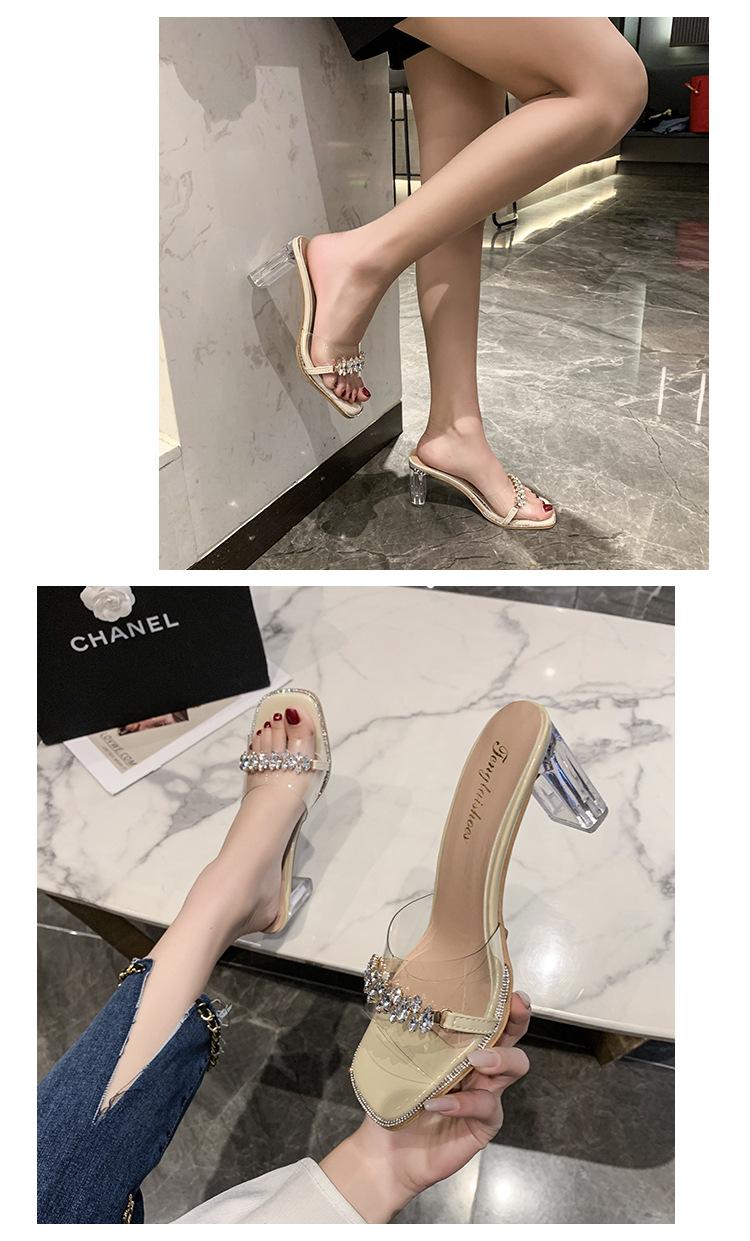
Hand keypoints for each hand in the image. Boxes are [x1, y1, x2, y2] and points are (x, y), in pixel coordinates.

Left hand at [320, 991, 531, 1221]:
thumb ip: (408, 1033)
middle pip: (513, 1038)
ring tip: (474, 1061)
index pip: (488, 1019)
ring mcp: (486, 1093)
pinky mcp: (485, 1122)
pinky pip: (485, 1106)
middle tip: (513, 1010)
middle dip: (518, 1021)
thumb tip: (399, 992)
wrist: (388, 1150)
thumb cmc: (394, 1099)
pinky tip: (437, 1103)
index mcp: (462, 1046)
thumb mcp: (398, 1061)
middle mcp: (481, 1067)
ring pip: (513, 1068)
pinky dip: (462, 1103)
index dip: (504, 1004)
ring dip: (498, 1058)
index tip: (508, 991)